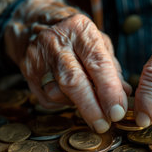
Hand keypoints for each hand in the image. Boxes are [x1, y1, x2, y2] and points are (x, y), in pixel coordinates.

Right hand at [4, 0, 130, 132]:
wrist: (36, 25)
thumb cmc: (78, 39)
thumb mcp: (99, 44)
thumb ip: (113, 70)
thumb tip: (124, 97)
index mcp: (81, 30)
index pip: (98, 64)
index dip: (109, 91)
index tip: (118, 112)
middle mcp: (56, 41)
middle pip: (74, 81)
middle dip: (91, 107)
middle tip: (104, 125)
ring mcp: (38, 56)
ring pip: (58, 93)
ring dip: (78, 106)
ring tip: (91, 106)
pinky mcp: (27, 72)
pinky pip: (47, 99)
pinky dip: (63, 104)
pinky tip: (71, 97)